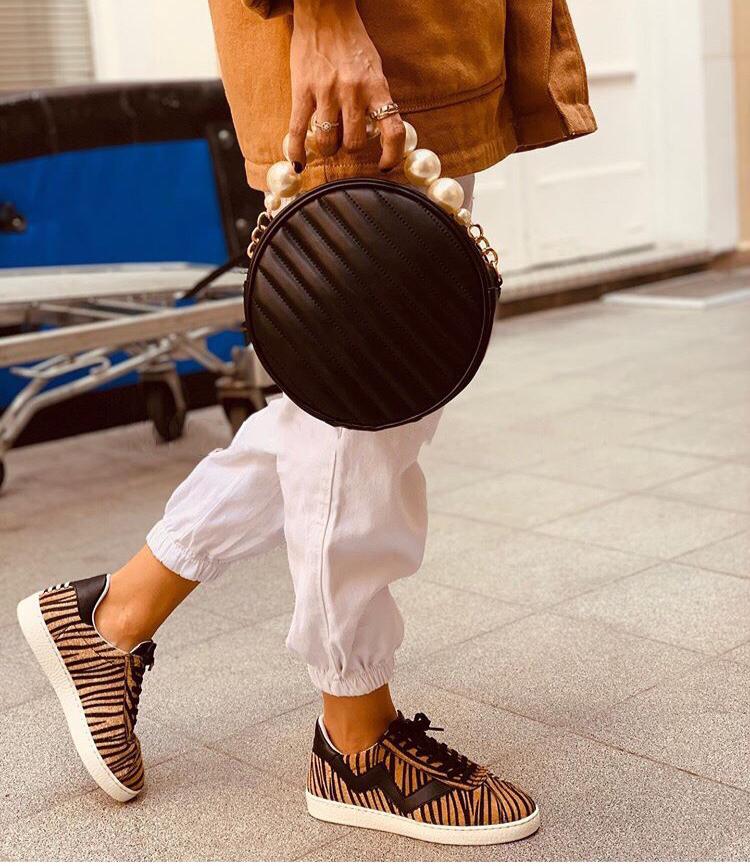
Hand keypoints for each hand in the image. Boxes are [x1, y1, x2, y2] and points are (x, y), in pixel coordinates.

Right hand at [287, 0, 404, 172]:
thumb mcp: (373, 70)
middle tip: (345, 141)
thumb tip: (378, 131)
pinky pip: (297, 131)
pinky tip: (298, 163)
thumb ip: (376, 99)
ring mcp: (326, 92)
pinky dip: (297, 151)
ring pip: (327, 141)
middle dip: (349, 148)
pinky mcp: (302, 90)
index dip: (392, 155)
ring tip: (326, 142)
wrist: (325, 11)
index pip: (393, 130)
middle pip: (354, 143)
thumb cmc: (351, 43)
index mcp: (376, 87)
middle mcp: (353, 91)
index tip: (384, 166)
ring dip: (327, 148)